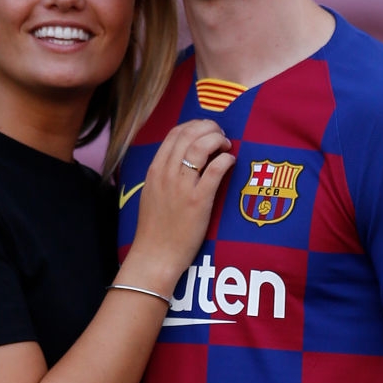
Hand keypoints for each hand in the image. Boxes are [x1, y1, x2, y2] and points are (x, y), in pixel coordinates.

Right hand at [126, 120, 234, 292]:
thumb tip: (183, 161)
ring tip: (226, 145)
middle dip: (208, 128)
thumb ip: (164, 175)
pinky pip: (214, 170)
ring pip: (200, 146)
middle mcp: (167, 174)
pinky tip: (230, 161)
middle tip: (220, 135)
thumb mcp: (152, 194)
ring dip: (217, 139)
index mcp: (155, 170)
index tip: (206, 130)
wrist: (155, 256)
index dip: (194, 126)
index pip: (174, 134)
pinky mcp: (198, 201)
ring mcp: (182, 187)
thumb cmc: (155, 230)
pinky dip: (225, 160)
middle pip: (189, 134)